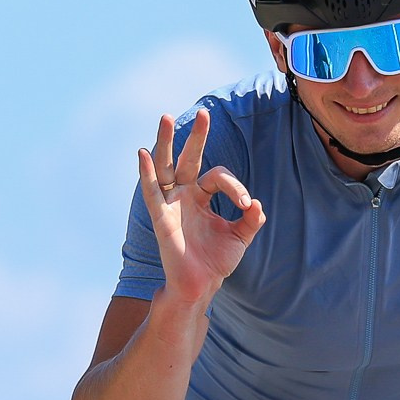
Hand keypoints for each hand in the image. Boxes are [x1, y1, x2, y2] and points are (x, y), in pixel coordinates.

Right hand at [137, 109, 265, 308]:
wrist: (201, 285)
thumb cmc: (216, 262)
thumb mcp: (240, 237)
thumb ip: (251, 219)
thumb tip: (256, 204)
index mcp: (201, 197)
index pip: (217, 177)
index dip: (233, 187)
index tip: (244, 204)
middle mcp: (184, 195)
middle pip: (188, 159)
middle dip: (196, 137)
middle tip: (204, 114)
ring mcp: (171, 203)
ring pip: (166, 167)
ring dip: (165, 142)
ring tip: (166, 117)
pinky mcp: (161, 217)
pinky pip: (152, 192)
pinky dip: (146, 173)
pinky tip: (143, 154)